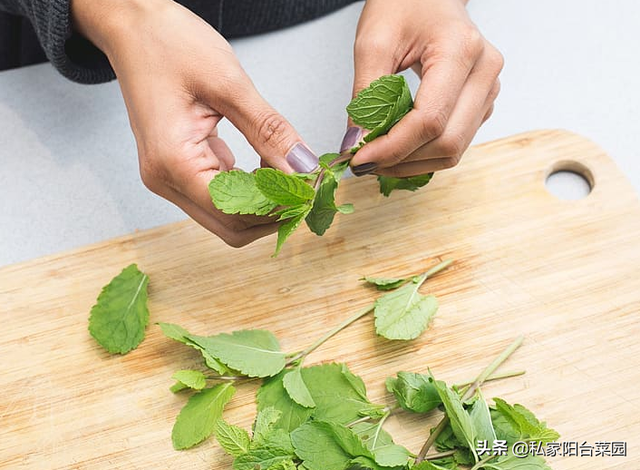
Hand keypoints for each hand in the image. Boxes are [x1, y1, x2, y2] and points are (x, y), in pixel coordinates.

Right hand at [71, 0, 317, 246]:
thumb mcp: (229, 84)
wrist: (132, 25)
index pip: (235, 212)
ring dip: (262, 201)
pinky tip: (266, 162)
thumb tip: (303, 167)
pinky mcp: (177, 167)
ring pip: (227, 215)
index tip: (310, 188)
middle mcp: (165, 179)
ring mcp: (168, 176)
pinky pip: (219, 193)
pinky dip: (248, 187)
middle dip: (273, 212)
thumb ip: (269, 131)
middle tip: (306, 185)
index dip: (278, 207)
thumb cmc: (167, 43)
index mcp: (172, 161)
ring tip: (290, 171)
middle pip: (231, 226)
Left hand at [344, 0, 502, 176]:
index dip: (392, 147)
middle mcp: (484, 72)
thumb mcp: (373, 43)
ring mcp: (488, 90)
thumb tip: (356, 144)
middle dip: (401, 160)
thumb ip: (365, 96)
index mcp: (461, 50)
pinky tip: (397, 148)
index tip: (359, 158)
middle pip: (447, 142)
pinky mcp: (480, 104)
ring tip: (377, 157)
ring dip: (411, 163)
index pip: (429, 119)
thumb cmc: (403, 4)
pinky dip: (423, 154)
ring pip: (453, 150)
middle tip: (364, 162)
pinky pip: (455, 143)